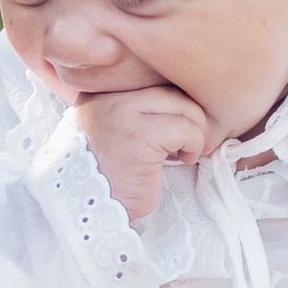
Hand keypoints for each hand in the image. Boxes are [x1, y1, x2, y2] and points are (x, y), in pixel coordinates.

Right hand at [77, 82, 208, 222]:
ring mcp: (123, 112)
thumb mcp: (117, 130)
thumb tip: (185, 100)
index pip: (152, 79)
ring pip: (182, 105)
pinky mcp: (140, 135)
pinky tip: (184, 158)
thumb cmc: (108, 173)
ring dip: (196, 131)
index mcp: (101, 90)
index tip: (182, 123)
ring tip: (188, 151)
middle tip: (197, 138)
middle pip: (169, 88)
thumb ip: (138, 109)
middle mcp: (108, 95)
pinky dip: (194, 144)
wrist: (90, 208)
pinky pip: (184, 128)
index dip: (174, 101)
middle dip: (192, 115)